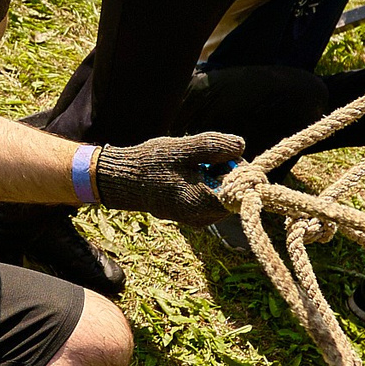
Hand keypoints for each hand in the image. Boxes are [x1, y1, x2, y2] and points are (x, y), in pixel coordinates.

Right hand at [90, 132, 244, 224]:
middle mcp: (203, 218)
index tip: (225, 153)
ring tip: (193, 165)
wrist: (122, 181)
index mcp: (202, 204)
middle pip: (234, 194)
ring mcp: (197, 220)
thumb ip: (213, 146)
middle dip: (227, 172)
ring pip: (223, 196)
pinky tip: (189, 174)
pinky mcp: (192, 216)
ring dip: (216, 177)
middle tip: (205, 157)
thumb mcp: (182, 149)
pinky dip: (207, 184)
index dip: (239, 169)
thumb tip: (242, 145)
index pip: (240, 191)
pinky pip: (211, 199)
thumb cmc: (150, 164)